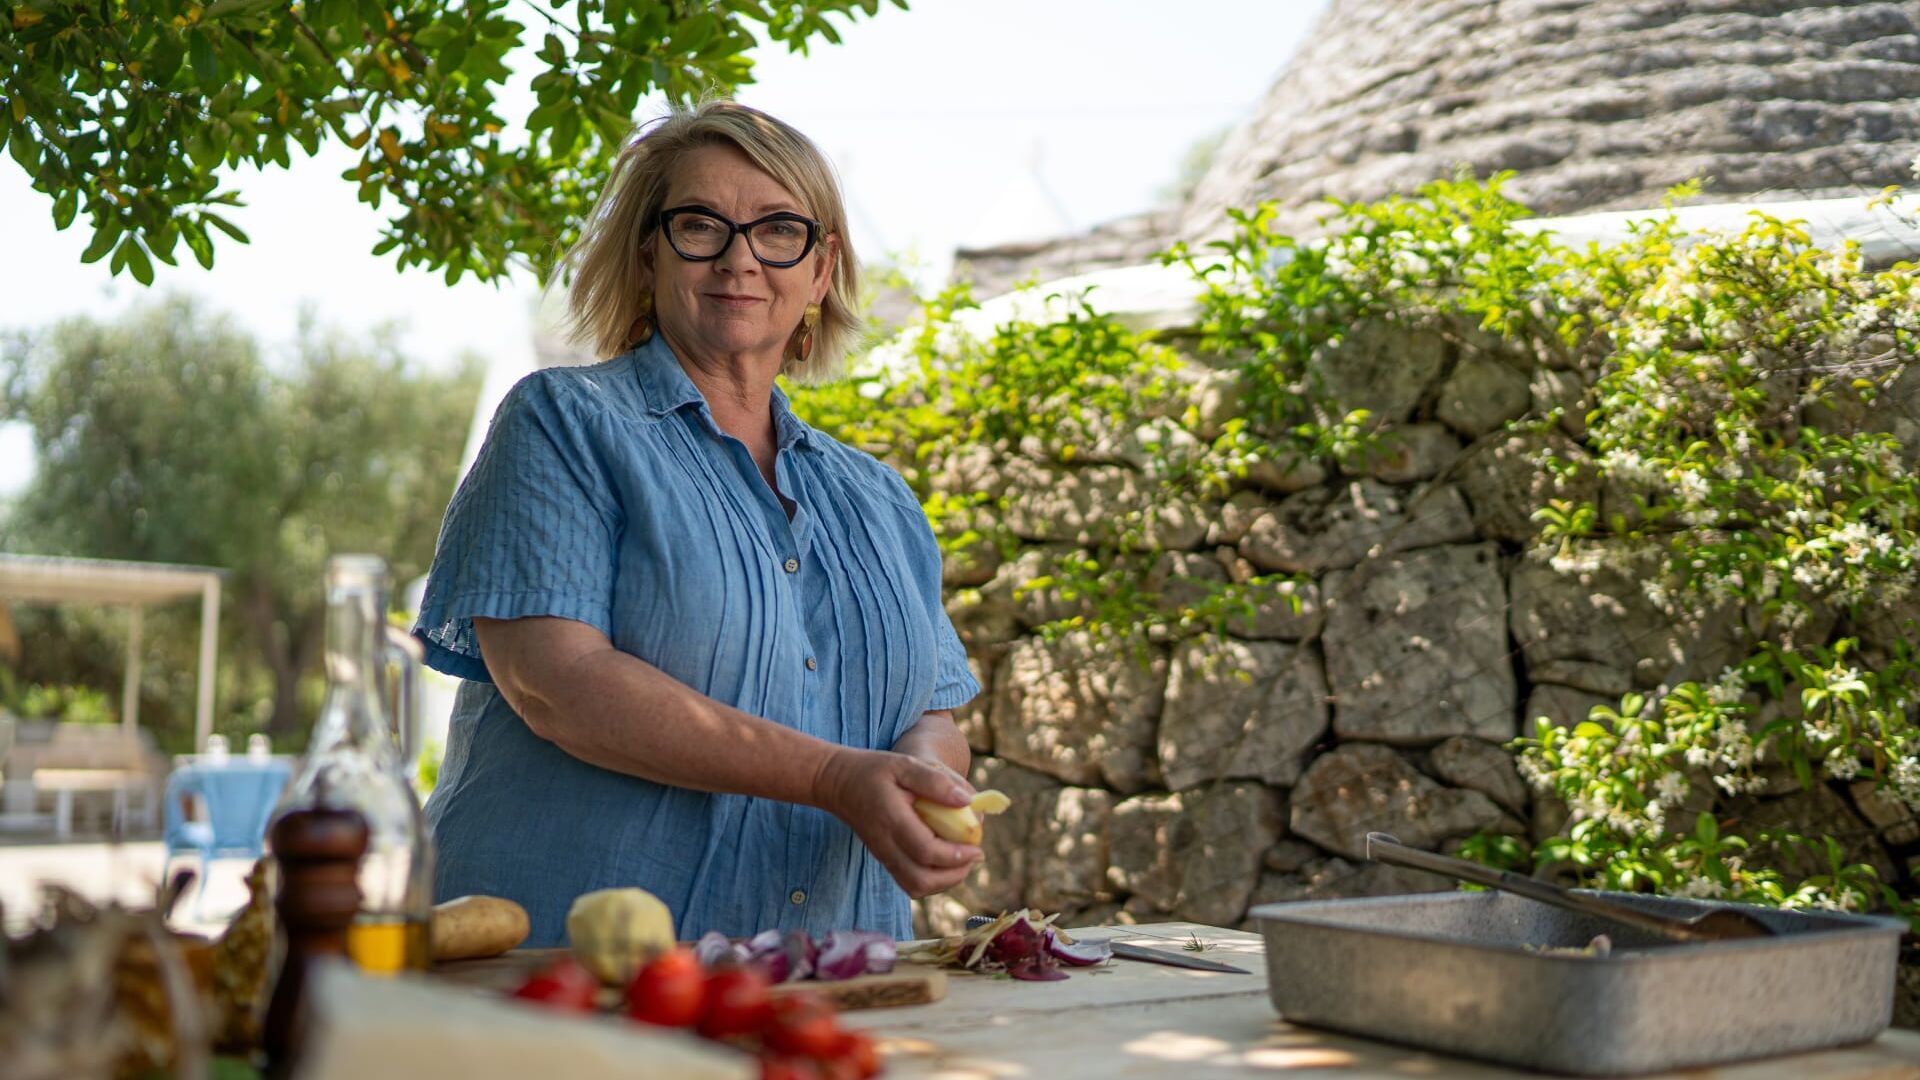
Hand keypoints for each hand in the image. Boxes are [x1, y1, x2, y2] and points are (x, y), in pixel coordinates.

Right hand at [811, 747, 981, 896]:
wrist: (837, 783)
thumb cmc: (873, 770)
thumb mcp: (904, 764)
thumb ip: (935, 781)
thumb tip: (967, 801)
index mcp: (892, 820)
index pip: (926, 851)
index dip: (956, 855)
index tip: (977, 847)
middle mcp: (885, 844)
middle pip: (921, 879)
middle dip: (954, 875)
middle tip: (974, 857)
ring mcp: (882, 855)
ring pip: (915, 886)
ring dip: (944, 881)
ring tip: (962, 861)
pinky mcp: (883, 859)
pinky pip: (909, 882)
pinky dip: (931, 880)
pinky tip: (944, 862)